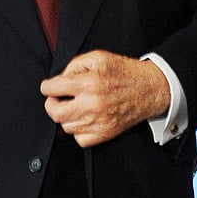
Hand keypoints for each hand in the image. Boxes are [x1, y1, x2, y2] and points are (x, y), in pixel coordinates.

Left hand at [40, 51, 170, 146]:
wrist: (149, 88)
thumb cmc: (123, 72)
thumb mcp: (97, 57)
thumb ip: (73, 66)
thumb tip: (58, 80)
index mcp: (88, 83)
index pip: (51, 89)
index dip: (47, 87)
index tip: (50, 87)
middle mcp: (92, 104)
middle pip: (55, 113)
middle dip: (51, 104)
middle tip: (57, 99)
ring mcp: (99, 122)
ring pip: (66, 127)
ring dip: (66, 117)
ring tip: (75, 106)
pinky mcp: (106, 133)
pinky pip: (80, 140)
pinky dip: (78, 131)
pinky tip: (84, 119)